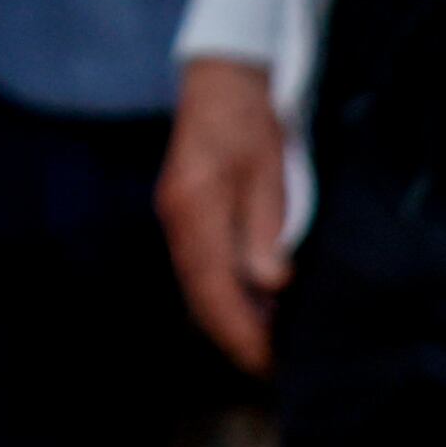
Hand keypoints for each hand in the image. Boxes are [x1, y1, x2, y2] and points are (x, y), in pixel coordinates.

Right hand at [158, 57, 290, 373]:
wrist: (221, 79)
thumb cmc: (251, 121)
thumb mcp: (270, 169)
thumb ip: (267, 226)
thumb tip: (269, 284)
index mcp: (195, 208)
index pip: (214, 288)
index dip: (241, 331)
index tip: (268, 362)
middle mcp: (176, 218)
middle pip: (199, 295)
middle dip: (233, 335)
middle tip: (271, 367)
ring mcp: (174, 216)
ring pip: (197, 285)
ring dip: (227, 317)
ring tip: (266, 344)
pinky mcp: (183, 213)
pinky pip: (199, 267)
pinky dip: (222, 294)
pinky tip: (252, 304)